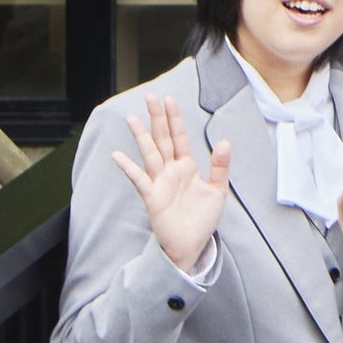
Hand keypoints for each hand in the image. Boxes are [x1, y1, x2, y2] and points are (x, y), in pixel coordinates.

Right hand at [111, 93, 231, 273]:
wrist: (191, 245)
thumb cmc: (202, 219)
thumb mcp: (217, 191)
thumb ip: (220, 167)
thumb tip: (225, 142)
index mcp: (187, 167)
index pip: (179, 138)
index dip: (174, 119)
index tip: (169, 99)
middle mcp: (171, 171)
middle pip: (162, 139)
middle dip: (157, 119)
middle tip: (151, 97)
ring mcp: (160, 182)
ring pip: (150, 154)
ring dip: (142, 137)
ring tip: (133, 118)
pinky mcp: (152, 197)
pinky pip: (139, 179)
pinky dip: (129, 168)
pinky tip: (118, 155)